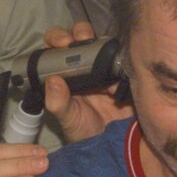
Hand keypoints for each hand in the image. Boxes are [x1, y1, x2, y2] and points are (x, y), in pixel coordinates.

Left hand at [42, 22, 132, 142]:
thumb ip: (58, 103)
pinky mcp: (124, 72)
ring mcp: (105, 66)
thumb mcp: (68, 119)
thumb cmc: (85, 131)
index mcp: (65, 73)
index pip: (56, 48)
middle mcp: (84, 65)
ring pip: (102, 42)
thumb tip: (52, 81)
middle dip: (79, 32)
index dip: (56, 39)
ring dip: (101, 42)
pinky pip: (123, 58)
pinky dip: (121, 60)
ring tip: (102, 55)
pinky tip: (118, 73)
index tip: (62, 43)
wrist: (115, 144)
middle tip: (79, 39)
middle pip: (79, 37)